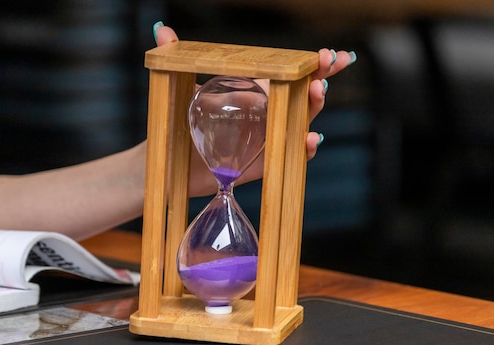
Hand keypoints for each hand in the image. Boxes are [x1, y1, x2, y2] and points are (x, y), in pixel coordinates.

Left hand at [153, 22, 355, 195]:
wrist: (169, 159)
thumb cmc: (180, 122)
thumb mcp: (181, 89)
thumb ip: (175, 57)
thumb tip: (162, 30)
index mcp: (256, 94)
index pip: (292, 75)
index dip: (314, 65)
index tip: (330, 55)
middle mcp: (267, 115)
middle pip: (304, 97)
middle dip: (320, 80)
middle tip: (326, 67)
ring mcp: (267, 140)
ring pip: (300, 123)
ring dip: (314, 107)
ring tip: (318, 91)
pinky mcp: (262, 164)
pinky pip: (289, 156)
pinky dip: (304, 148)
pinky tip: (310, 137)